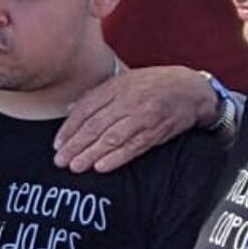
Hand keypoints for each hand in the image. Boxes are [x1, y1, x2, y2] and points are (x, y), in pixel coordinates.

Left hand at [55, 66, 216, 172]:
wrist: (190, 88)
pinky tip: (101, 167)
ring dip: (91, 154)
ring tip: (75, 167)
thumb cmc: (152, 84)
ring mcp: (142, 116)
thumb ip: (95, 96)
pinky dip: (116, 158)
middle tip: (60, 160)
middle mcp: (127, 101)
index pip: (85, 110)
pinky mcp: (157, 131)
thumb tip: (69, 109)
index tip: (56, 144)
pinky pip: (134, 147)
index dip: (69, 129)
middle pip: (95, 126)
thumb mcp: (122, 82)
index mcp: (114, 88)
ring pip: (111, 138)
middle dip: (75, 145)